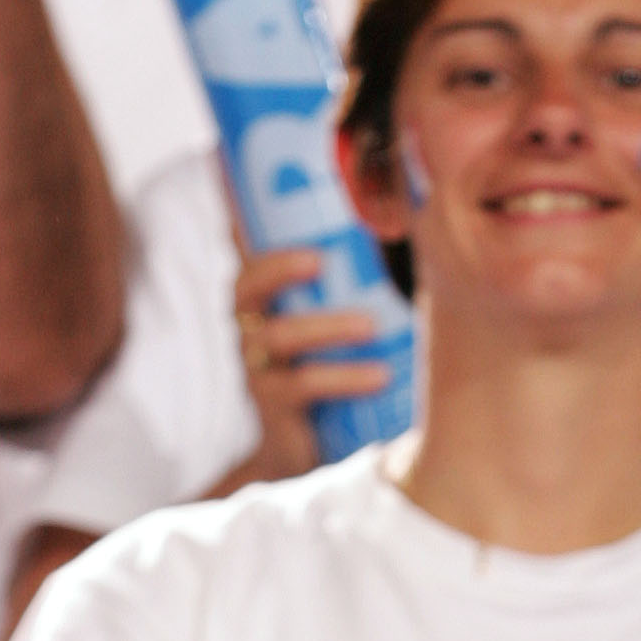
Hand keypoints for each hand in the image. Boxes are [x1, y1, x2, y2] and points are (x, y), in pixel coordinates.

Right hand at [229, 244, 394, 488]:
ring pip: (280, 336)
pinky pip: (303, 385)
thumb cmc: (329, 376)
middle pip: (246, 285)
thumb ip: (349, 287)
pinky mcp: (272, 406)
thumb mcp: (334, 328)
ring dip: (327, 327)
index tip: (252, 188)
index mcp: (263, 300)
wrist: (306, 452)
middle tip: (321, 261)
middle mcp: (250, 327)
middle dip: (278, 267)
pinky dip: (345, 377)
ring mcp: (256, 367)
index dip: (240, 221)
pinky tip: (381, 376)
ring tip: (371, 326)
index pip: (246, 252)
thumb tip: (401, 229)